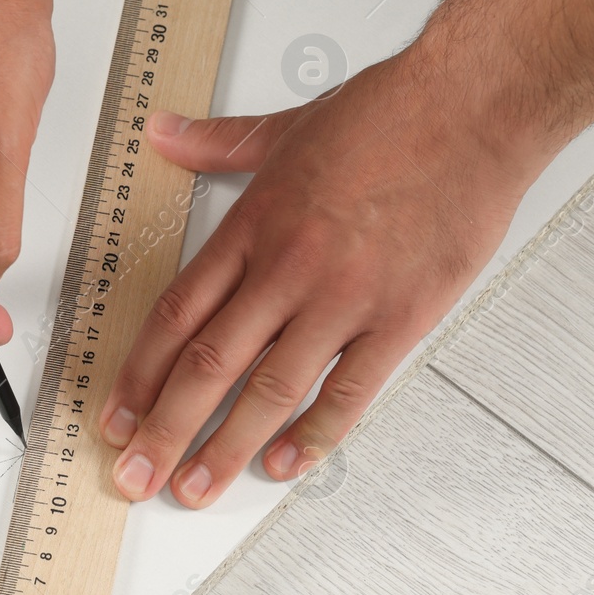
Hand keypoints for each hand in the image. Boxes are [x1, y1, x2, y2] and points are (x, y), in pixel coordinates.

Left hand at [97, 49, 546, 507]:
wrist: (476, 106)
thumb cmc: (392, 113)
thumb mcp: (286, 126)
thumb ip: (216, 143)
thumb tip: (165, 133)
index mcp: (254, 225)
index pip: (176, 315)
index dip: (139, 375)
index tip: (118, 414)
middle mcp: (289, 267)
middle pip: (208, 365)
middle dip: (164, 430)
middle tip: (135, 474)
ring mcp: (345, 297)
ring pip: (269, 389)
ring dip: (225, 447)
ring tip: (195, 488)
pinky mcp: (401, 317)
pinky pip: (349, 392)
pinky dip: (314, 435)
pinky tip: (284, 464)